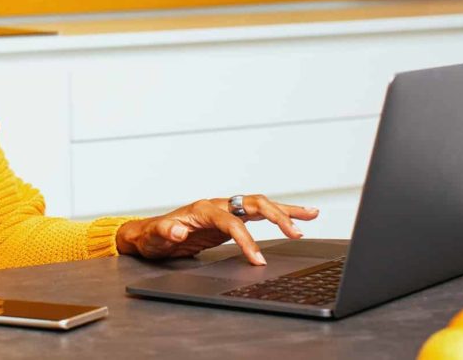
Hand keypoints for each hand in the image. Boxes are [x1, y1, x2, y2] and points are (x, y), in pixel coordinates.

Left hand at [115, 195, 319, 264]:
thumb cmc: (153, 236)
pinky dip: (278, 215)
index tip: (258, 259)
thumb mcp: (155, 238)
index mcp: (202, 210)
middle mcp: (217, 205)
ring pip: (261, 205)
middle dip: (276, 217)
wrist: (150, 235)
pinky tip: (296, 219)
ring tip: (312, 214)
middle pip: (253, 204)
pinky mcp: (231, 219)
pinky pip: (258, 215)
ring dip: (286, 211)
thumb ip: (166, 233)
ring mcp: (226, 210)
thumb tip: (178, 231)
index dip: (246, 240)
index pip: (232, 222)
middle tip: (296, 232)